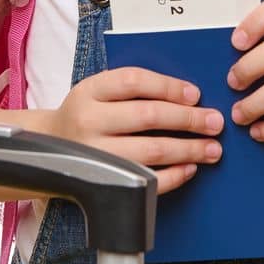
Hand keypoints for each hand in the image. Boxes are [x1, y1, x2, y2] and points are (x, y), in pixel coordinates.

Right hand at [46, 67, 225, 194]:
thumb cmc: (86, 114)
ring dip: (188, 150)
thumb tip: (189, 96)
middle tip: (215, 122)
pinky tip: (190, 168)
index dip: (169, 87)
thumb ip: (135, 88)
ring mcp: (95, 155)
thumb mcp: (99, 91)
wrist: (48, 147)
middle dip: (188, 120)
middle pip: (148, 117)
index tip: (195, 94)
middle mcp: (88, 121)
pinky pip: (145, 182)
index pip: (134, 81)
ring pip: (151, 151)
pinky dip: (173, 176)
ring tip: (212, 149)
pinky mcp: (101, 182)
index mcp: (90, 91)